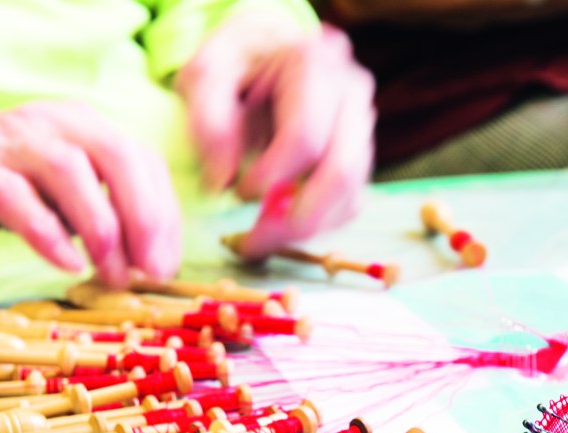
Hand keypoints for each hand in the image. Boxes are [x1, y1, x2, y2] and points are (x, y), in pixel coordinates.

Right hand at [0, 101, 181, 287]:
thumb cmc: (5, 193)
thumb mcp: (67, 198)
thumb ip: (110, 216)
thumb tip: (157, 264)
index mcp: (85, 125)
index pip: (143, 162)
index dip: (164, 216)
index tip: (167, 267)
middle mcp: (52, 122)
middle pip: (117, 157)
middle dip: (144, 218)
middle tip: (152, 271)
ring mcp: (8, 140)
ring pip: (70, 173)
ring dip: (102, 230)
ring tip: (114, 276)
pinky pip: (15, 198)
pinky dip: (48, 234)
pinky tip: (67, 264)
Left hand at [176, 15, 374, 258]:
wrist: (261, 55)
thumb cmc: (232, 67)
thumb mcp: (205, 77)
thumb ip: (208, 122)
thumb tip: (222, 182)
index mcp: (314, 65)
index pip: (305, 137)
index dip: (270, 176)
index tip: (237, 193)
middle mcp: (350, 94)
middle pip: (341, 173)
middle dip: (295, 220)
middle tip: (253, 242)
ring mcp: (362, 126)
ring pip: (350, 195)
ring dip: (304, 228)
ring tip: (260, 238)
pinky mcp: (360, 155)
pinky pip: (349, 205)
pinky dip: (316, 225)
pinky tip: (279, 223)